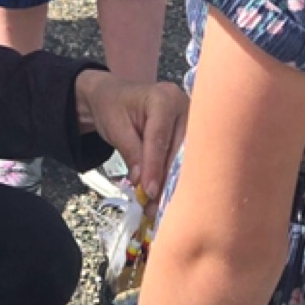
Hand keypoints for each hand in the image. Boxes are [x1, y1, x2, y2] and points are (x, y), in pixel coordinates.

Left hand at [73, 67, 185, 198]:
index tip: (150, 192)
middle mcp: (184, 106)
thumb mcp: (116, 129)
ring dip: (171, 182)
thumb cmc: (113, 108)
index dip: (155, 167)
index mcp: (164, 98)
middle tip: (154, 206)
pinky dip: (172, 177)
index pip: (160, 138)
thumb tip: (142, 183)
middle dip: (166, 180)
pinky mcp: (190, 132)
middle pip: (179, 150)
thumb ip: (131, 153)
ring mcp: (191, 119)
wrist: (114, 97)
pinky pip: (184, 158)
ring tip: (158, 205)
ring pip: (185, 157)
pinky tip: (165, 194)